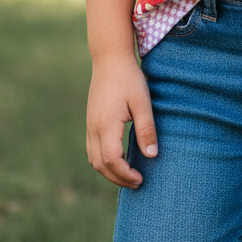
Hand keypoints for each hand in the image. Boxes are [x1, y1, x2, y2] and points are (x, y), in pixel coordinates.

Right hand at [85, 52, 157, 187]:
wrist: (109, 59)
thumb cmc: (129, 78)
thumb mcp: (142, 102)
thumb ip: (146, 129)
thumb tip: (151, 156)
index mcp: (106, 125)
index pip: (112, 160)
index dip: (125, 174)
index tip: (141, 179)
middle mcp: (93, 128)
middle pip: (100, 165)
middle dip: (117, 178)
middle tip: (137, 182)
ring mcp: (89, 125)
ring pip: (93, 159)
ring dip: (109, 171)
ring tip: (128, 175)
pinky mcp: (90, 121)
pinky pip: (92, 150)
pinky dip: (103, 161)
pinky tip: (118, 160)